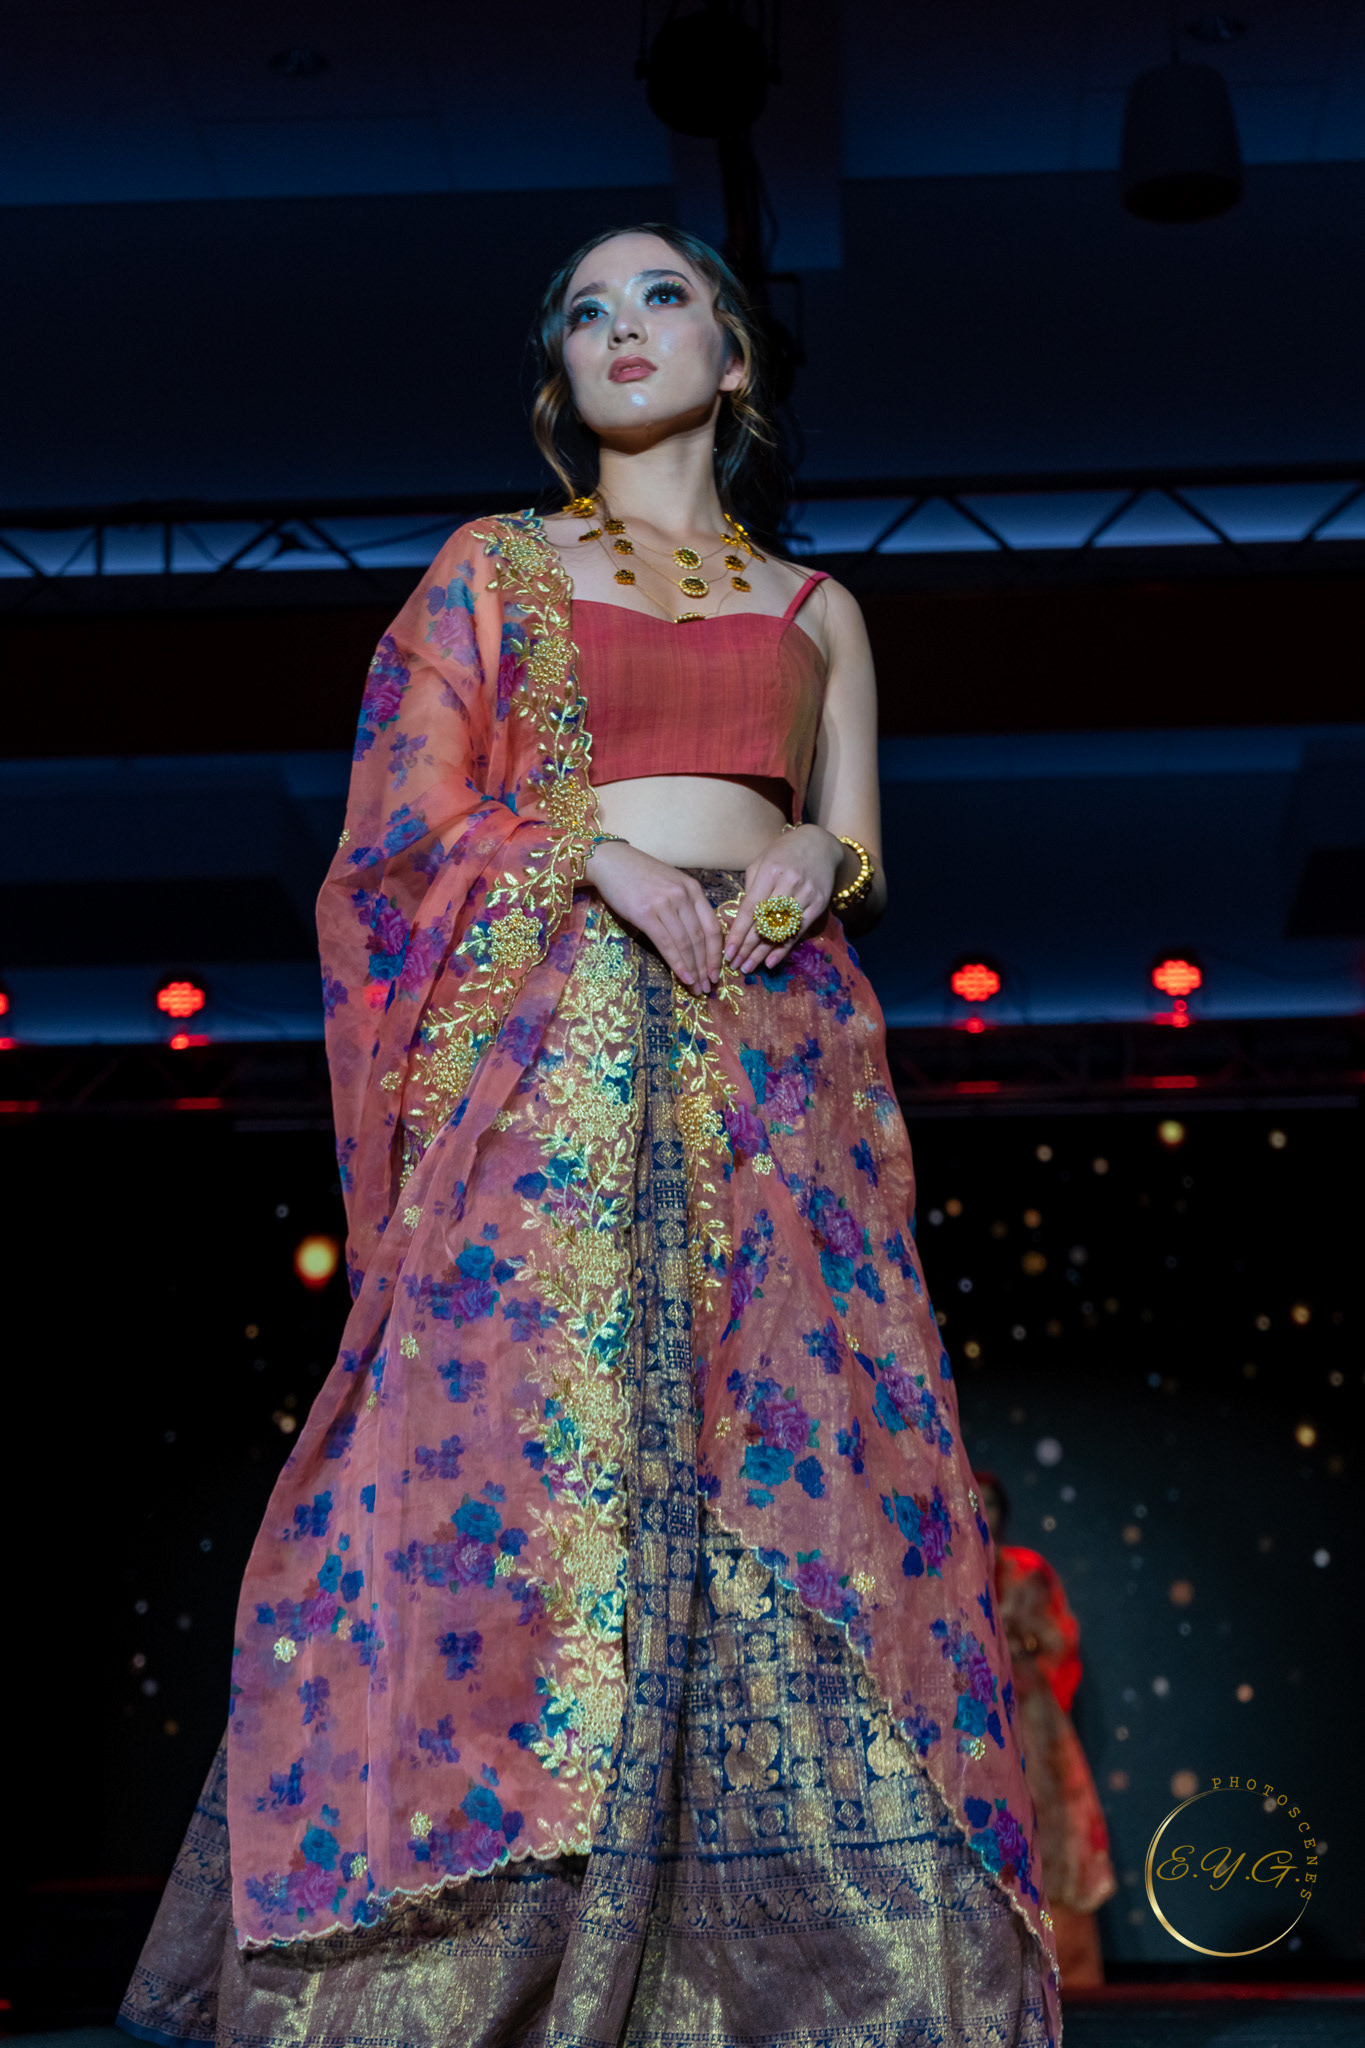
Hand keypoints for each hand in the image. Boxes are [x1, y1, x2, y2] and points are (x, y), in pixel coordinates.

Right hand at [585, 840, 722, 992]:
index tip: (717, 972)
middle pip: (701, 938)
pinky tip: (683, 977)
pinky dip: (677, 963)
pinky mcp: (646, 913)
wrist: (610, 862)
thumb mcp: (670, 885)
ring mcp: (665, 903)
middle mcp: (683, 895)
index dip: (716, 953)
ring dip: (694, 969)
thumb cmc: (638, 876)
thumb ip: (685, 906)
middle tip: (708, 987)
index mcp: (693, 889)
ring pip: (686, 943)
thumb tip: (695, 941)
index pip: (712, 927)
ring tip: (696, 987)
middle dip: (707, 966)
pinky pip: (667, 943)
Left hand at [725, 824, 841, 975]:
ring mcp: (806, 895)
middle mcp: (789, 883)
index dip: (738, 933)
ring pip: (781, 930)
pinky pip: (798, 931)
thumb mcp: (761, 862)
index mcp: (771, 871)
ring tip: (748, 967)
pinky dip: (784, 948)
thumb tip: (740, 920)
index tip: (728, 951)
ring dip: (763, 952)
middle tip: (735, 965)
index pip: (751, 909)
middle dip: (747, 947)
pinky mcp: (819, 904)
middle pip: (765, 923)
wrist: (820, 845)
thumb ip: (751, 888)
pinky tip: (771, 961)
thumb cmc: (784, 853)